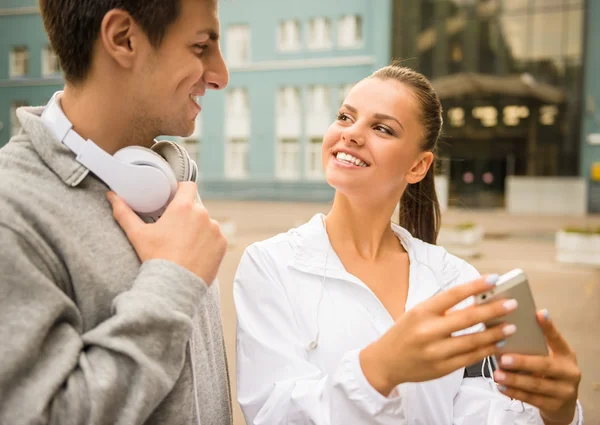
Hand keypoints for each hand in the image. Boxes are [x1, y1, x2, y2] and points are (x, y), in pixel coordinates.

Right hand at [107, 182, 226, 283]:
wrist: (174, 285)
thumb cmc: (156, 258)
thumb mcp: (137, 234)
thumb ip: (124, 212)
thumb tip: (111, 195)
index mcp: (183, 207)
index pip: (188, 186)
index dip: (182, 191)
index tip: (175, 200)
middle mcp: (203, 215)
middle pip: (195, 207)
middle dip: (187, 215)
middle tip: (175, 229)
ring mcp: (214, 229)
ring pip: (206, 223)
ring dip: (198, 229)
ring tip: (185, 244)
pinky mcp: (222, 244)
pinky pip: (215, 237)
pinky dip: (208, 242)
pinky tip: (195, 252)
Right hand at [360, 274, 517, 395]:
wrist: (385, 362)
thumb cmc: (404, 333)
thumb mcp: (417, 314)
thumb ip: (443, 309)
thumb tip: (477, 301)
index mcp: (421, 311)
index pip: (453, 295)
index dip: (475, 286)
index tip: (494, 279)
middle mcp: (428, 331)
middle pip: (468, 318)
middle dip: (493, 310)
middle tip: (512, 304)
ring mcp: (436, 351)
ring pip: (473, 341)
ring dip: (496, 333)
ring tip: (511, 326)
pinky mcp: (442, 368)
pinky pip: (470, 358)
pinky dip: (487, 351)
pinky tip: (498, 345)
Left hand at [493, 310, 580, 424]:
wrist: (563, 403)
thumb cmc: (550, 372)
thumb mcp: (550, 356)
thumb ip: (536, 344)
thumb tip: (509, 325)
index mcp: (566, 355)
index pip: (557, 339)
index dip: (549, 327)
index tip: (539, 314)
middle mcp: (569, 372)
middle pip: (544, 366)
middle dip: (522, 362)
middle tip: (504, 358)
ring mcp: (563, 391)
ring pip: (536, 385)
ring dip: (514, 380)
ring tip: (497, 374)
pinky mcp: (554, 406)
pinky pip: (531, 399)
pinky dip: (514, 392)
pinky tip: (501, 387)